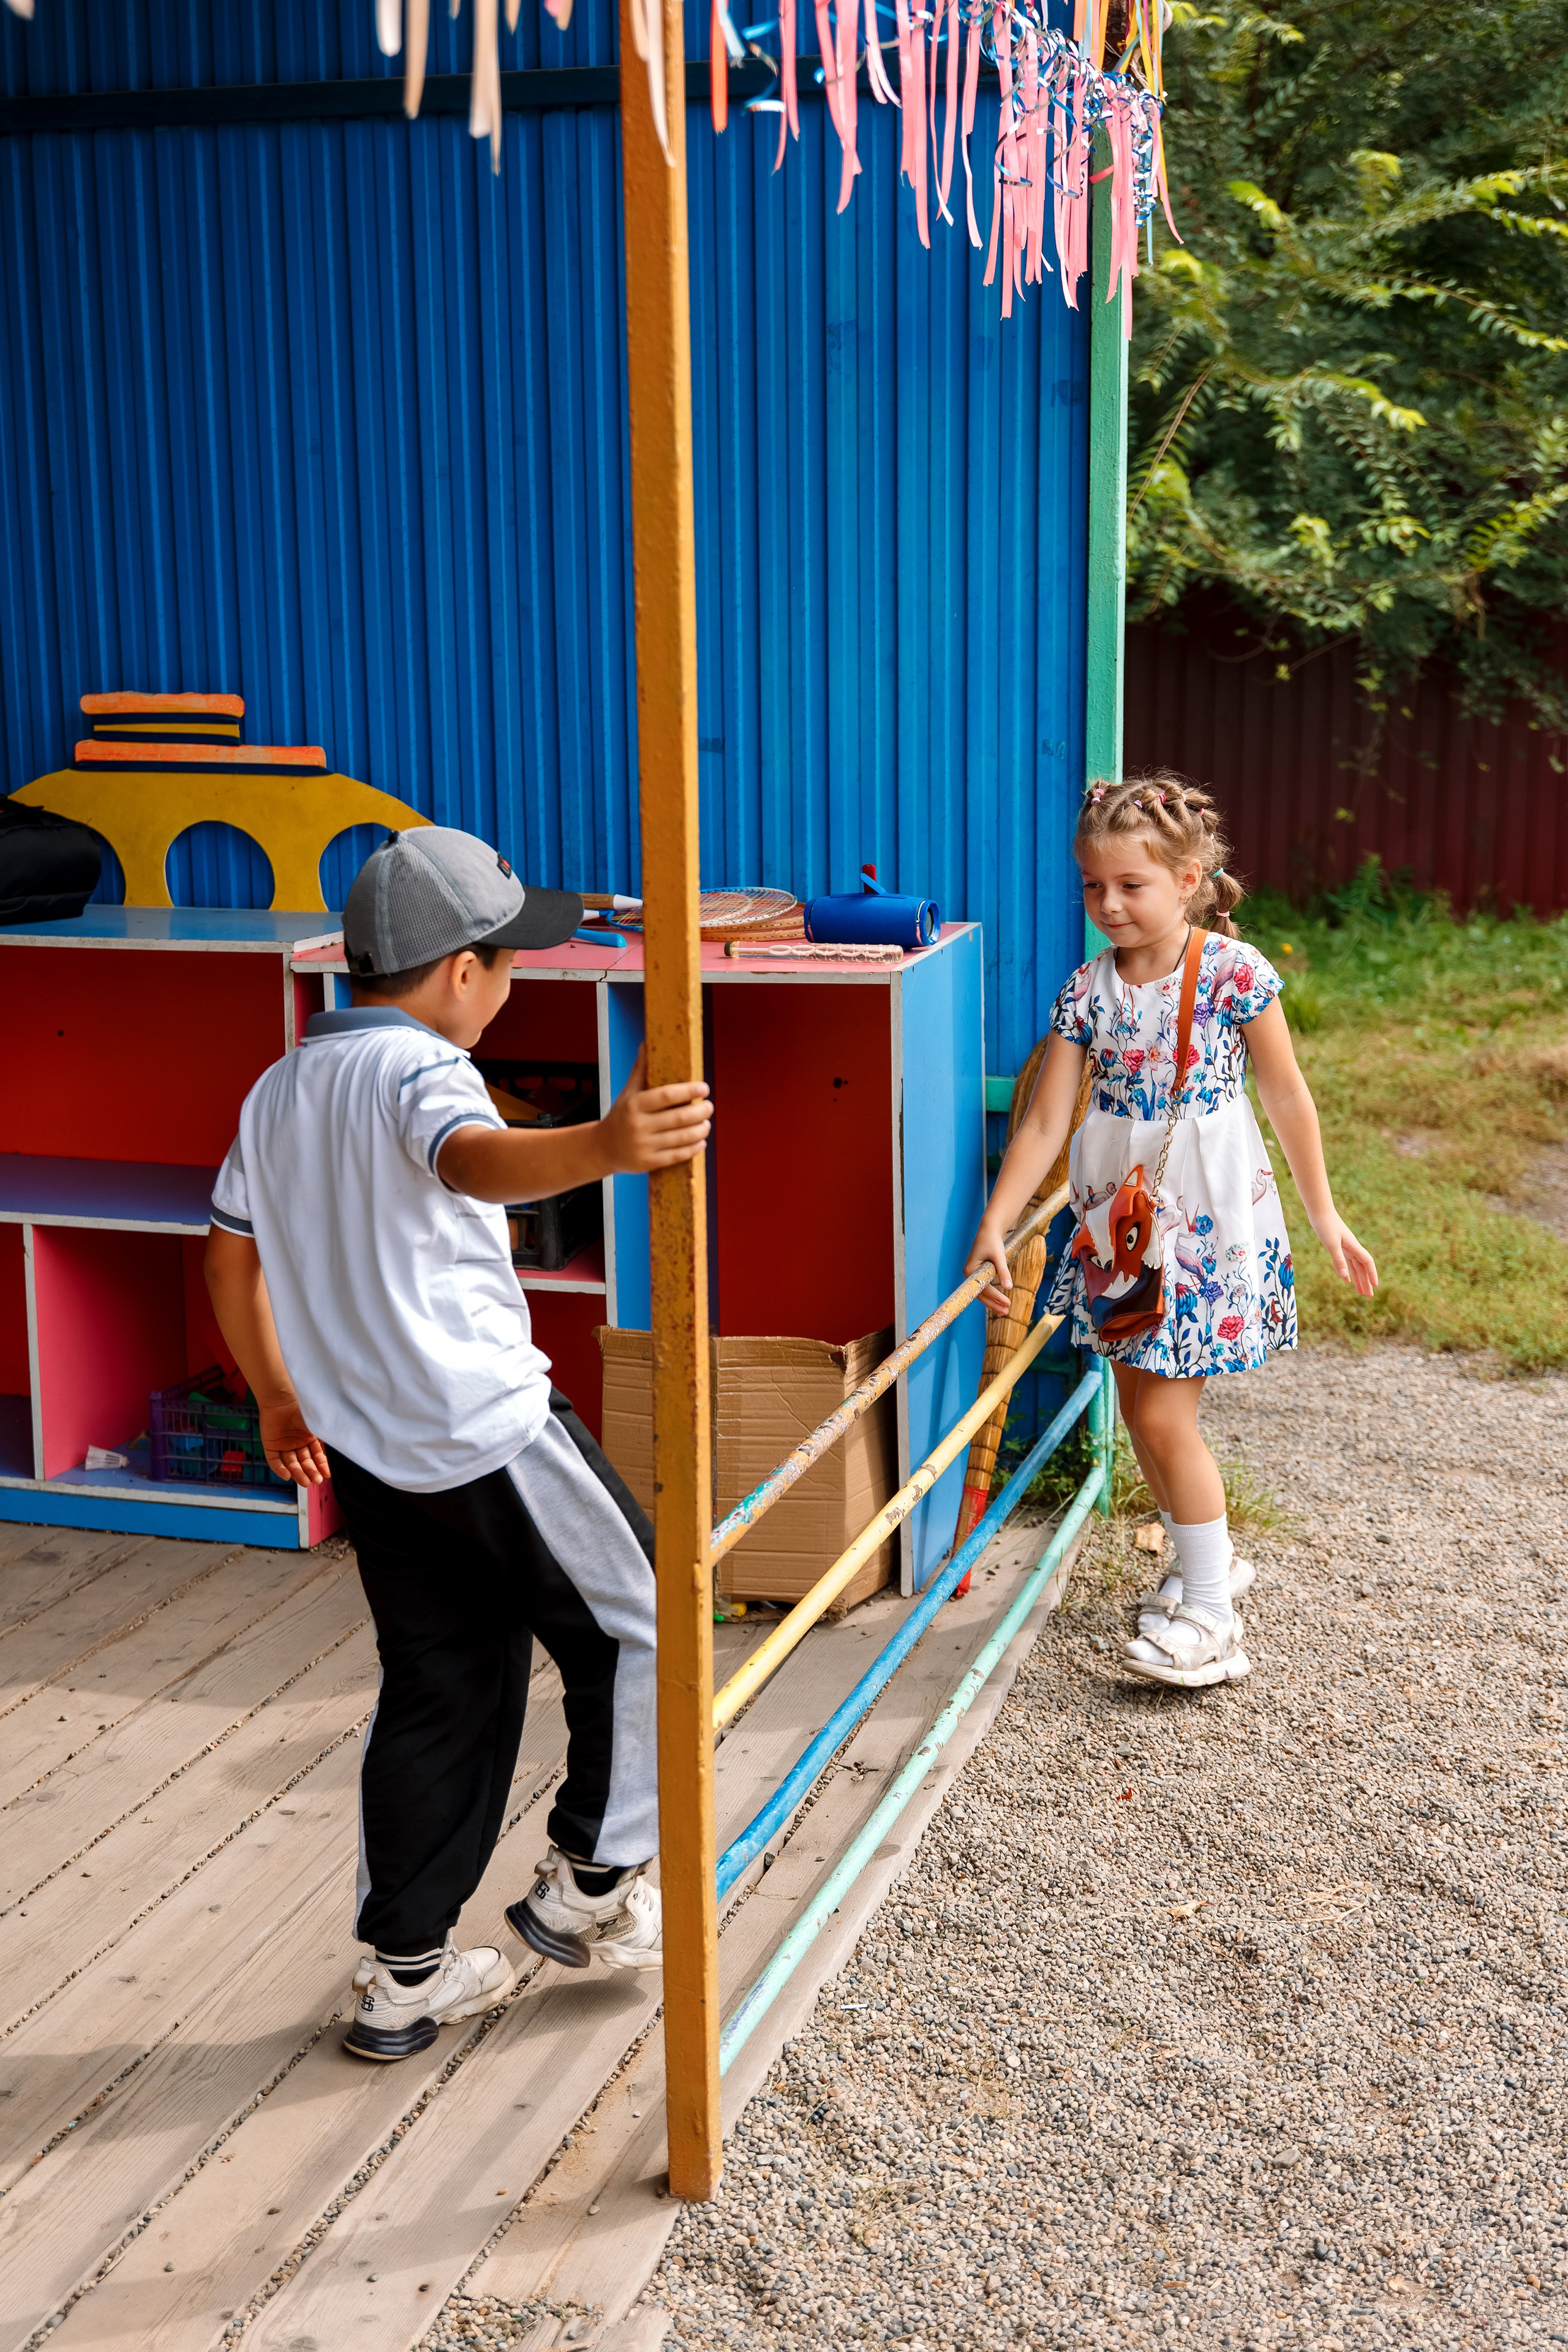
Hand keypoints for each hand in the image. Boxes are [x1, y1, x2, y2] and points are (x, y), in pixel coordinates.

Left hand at [259, 1397, 329, 1486]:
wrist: (281, 1401)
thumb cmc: (302, 1410)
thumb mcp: (318, 1425)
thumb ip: (326, 1438)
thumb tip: (341, 1447)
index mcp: (309, 1436)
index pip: (316, 1455)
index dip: (321, 1465)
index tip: (326, 1475)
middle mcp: (296, 1441)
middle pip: (304, 1460)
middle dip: (311, 1471)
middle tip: (315, 1481)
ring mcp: (283, 1443)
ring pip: (291, 1462)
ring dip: (298, 1473)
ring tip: (305, 1482)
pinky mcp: (270, 1444)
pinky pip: (274, 1460)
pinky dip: (279, 1469)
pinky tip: (287, 1476)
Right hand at [600, 1044, 712, 1173]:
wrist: (602, 1148)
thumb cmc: (620, 1116)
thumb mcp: (627, 1093)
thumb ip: (640, 1070)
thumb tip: (646, 1043)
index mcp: (634, 1105)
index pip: (666, 1095)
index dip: (688, 1091)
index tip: (704, 1087)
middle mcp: (638, 1125)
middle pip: (678, 1118)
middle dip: (700, 1112)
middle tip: (709, 1106)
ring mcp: (643, 1146)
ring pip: (681, 1138)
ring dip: (700, 1130)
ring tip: (707, 1123)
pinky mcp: (648, 1163)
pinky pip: (676, 1156)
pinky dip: (693, 1148)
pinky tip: (701, 1141)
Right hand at [964, 1219, 1012, 1314]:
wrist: (989, 1229)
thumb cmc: (993, 1241)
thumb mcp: (999, 1256)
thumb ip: (1003, 1272)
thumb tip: (1009, 1287)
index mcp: (970, 1270)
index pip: (983, 1288)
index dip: (995, 1297)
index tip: (1007, 1303)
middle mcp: (969, 1274)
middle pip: (981, 1294)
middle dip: (994, 1303)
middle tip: (1006, 1312)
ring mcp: (973, 1274)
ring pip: (982, 1292)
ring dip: (993, 1301)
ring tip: (1004, 1311)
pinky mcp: (978, 1273)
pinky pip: (984, 1287)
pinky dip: (992, 1295)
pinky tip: (999, 1302)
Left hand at [1313, 1212, 1377, 1296]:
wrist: (1319, 1212)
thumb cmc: (1326, 1226)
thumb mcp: (1331, 1244)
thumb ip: (1338, 1260)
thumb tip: (1345, 1277)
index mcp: (1353, 1247)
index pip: (1367, 1262)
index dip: (1372, 1274)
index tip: (1375, 1286)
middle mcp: (1352, 1248)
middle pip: (1362, 1267)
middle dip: (1366, 1281)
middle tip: (1369, 1296)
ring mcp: (1346, 1247)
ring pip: (1355, 1266)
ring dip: (1358, 1279)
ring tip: (1361, 1292)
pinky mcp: (1338, 1246)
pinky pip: (1346, 1262)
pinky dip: (1347, 1272)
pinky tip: (1347, 1280)